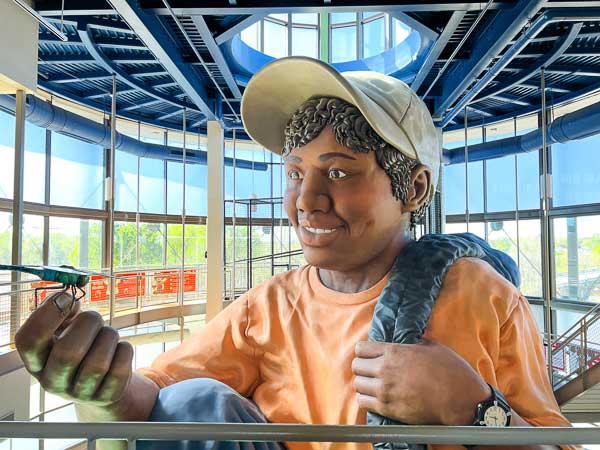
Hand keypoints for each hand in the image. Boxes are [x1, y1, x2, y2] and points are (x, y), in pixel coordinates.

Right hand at [15, 290, 133, 405]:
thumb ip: (62, 312)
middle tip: (94, 319)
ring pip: (98, 362)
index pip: (29, 341)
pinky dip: (124, 350)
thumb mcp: (64, 330)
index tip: (67, 297)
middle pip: (68, 352)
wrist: (100, 381)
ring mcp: (79, 394)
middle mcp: (52, 381)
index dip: (48, 314)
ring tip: (107, 335)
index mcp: (36, 361)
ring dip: (109, 337)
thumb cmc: (80, 346)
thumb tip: (69, 301)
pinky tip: (117, 350)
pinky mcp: (106, 397)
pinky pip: (120, 368)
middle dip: (89, 324)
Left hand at [352, 339, 490, 425]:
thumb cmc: (451, 371)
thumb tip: (411, 340)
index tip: (370, 355)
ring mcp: (385, 390)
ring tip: (374, 385)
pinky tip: (376, 398)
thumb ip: (415, 342)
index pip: (361, 349)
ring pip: (357, 385)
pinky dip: (366, 400)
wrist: (460, 399)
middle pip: (356, 366)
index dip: (364, 351)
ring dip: (364, 384)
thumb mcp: (433, 346)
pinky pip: (363, 403)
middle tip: (371, 370)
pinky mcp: (388, 408)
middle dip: (362, 367)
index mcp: (394, 352)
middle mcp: (385, 369)